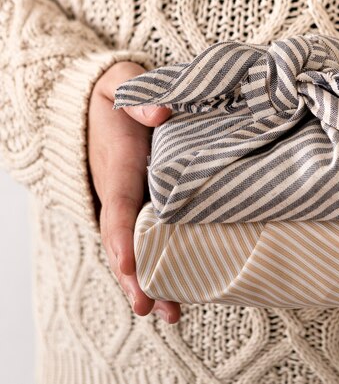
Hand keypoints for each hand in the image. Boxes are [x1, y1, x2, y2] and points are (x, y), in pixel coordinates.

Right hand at [88, 61, 180, 322]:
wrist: (100, 105)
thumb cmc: (117, 96)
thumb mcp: (123, 83)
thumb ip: (137, 95)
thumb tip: (161, 112)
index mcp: (117, 167)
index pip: (118, 206)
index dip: (124, 237)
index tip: (131, 264)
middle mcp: (118, 193)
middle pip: (123, 242)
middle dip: (135, 276)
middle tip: (150, 307)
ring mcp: (128, 205)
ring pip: (135, 249)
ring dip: (149, 282)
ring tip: (169, 314)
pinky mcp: (141, 207)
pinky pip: (147, 241)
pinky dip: (158, 267)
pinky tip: (177, 292)